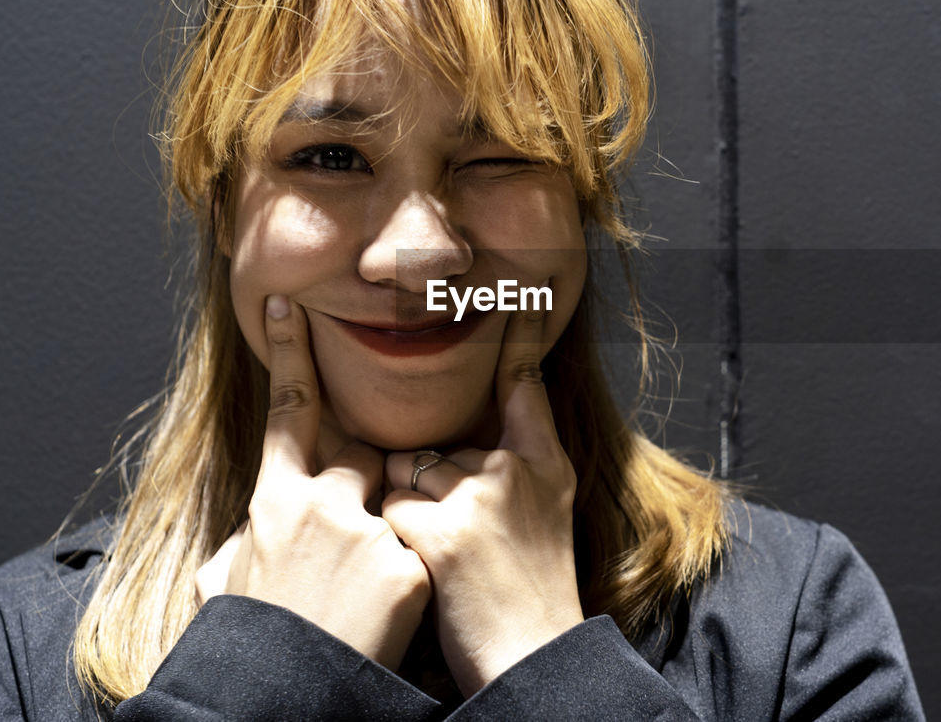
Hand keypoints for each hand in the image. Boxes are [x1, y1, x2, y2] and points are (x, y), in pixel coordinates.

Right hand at [195, 295, 429, 669]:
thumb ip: (249, 542)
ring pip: (399, 510)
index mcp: (274, 503)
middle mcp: (321, 505)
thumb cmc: (254, 644)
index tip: (290, 306)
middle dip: (367, 490)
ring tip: (361, 601)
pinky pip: (422, 555)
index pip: (287, 412)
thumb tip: (251, 532)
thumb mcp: (233, 583)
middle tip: (350, 547)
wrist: (284, 697)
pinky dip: (412, 583)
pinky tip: (385, 618)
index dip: (290, 355)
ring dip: (389, 547)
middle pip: (363, 459)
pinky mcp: (407, 563)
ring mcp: (367, 531)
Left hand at [382, 305, 583, 695]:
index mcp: (542, 462)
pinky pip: (393, 511)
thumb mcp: (547, 512)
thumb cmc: (532, 587)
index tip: (523, 288)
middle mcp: (515, 469)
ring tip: (452, 561)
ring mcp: (480, 497)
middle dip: (425, 484)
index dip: (519, 336)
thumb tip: (463, 442)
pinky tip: (432, 572)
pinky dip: (397, 542)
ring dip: (407, 513)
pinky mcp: (444, 532)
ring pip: (406, 473)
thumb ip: (516, 464)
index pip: (524, 384)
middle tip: (466, 539)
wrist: (534, 653)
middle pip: (433, 443)